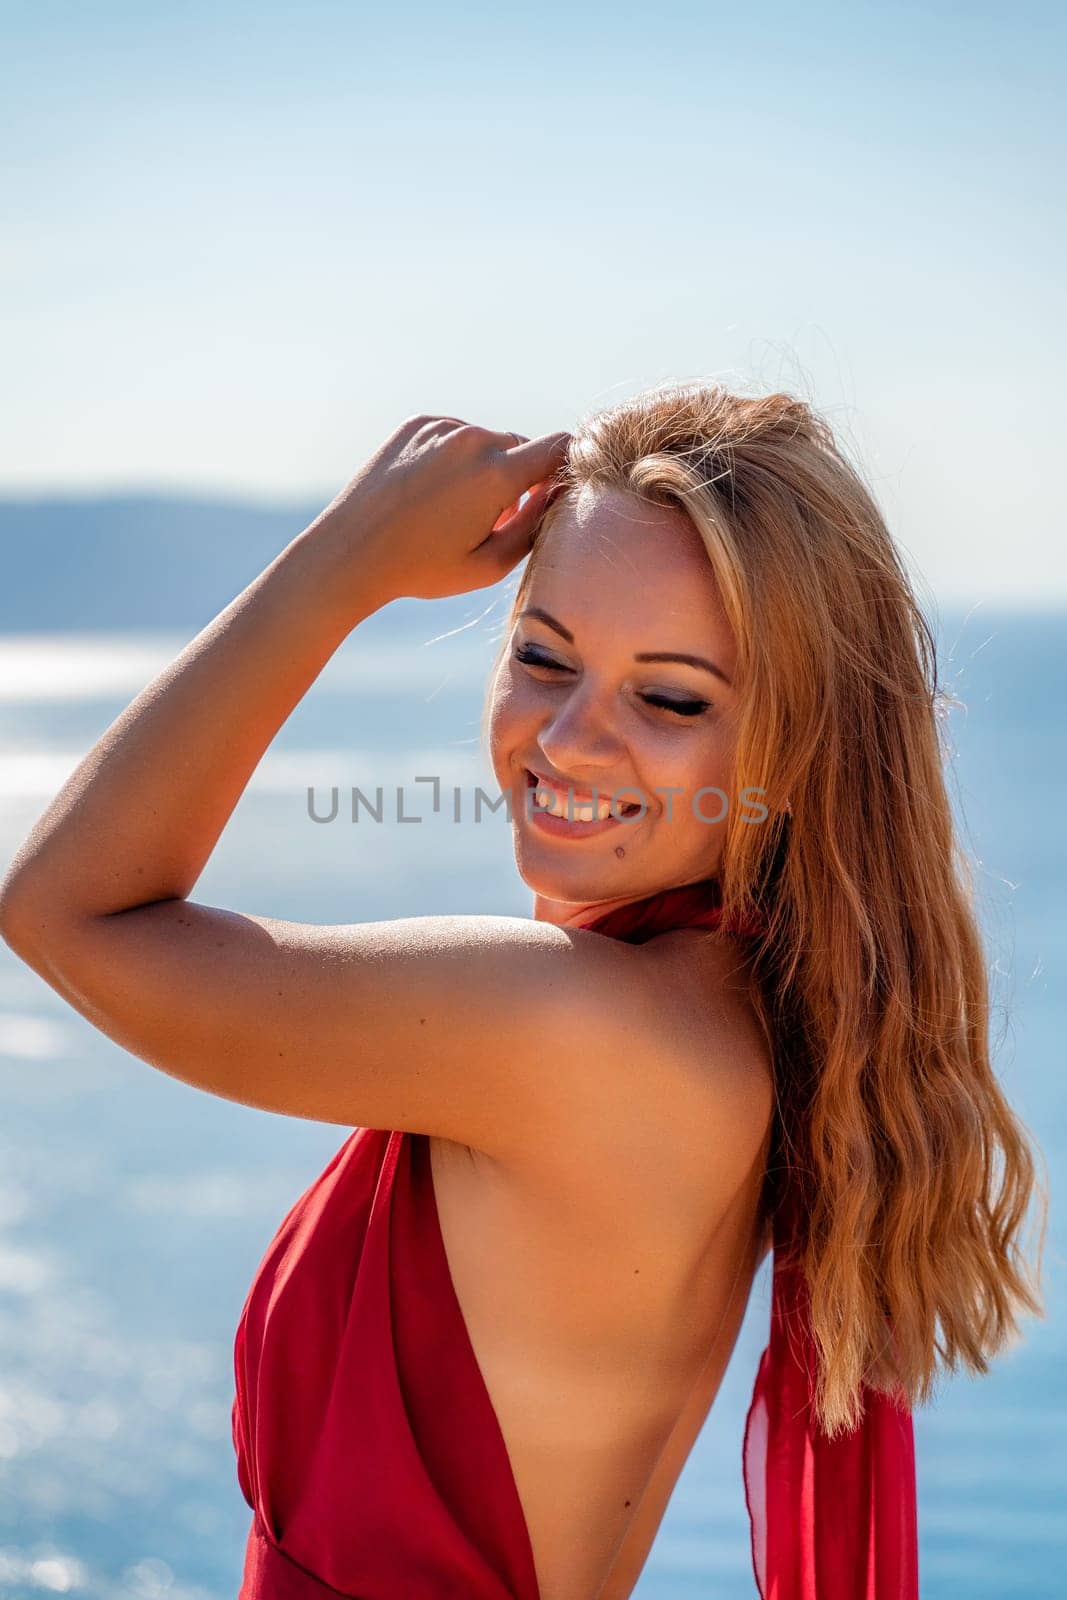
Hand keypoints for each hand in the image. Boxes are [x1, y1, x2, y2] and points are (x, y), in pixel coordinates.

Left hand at [312, 414, 570, 603]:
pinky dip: (455, 458)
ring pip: (487, 441)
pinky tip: (431, 492)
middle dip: (519, 478)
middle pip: (521, 447)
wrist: (351, 552)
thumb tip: (556, 494)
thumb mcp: (489, 565)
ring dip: (485, 468)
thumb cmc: (422, 568)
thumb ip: (534, 527)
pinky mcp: (417, 424)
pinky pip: (455, 435)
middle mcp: (472, 440)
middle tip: (493, 518)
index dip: (565, 469)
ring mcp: (442, 428)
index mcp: (497, 474)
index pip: (560, 448)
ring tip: (456, 509)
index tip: (553, 493)